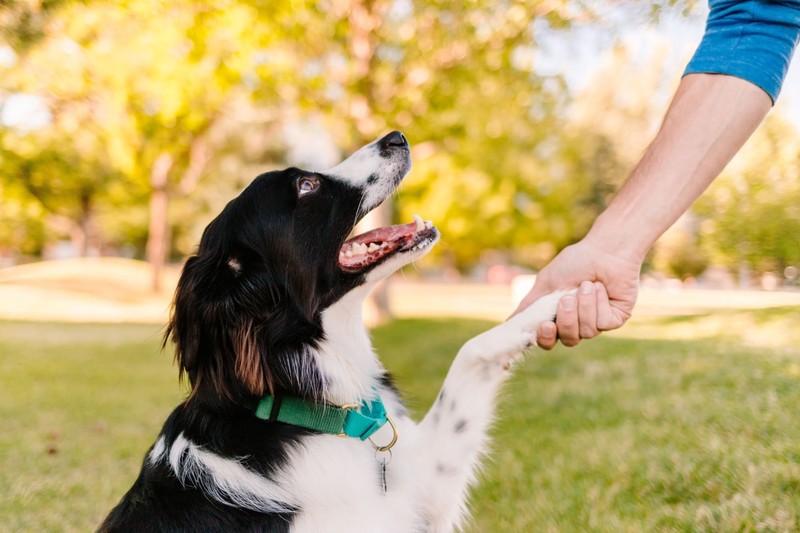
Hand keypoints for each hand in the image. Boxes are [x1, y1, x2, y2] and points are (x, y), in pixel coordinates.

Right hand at [513, 238, 640, 348]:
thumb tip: (508, 325)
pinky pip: (603, 323)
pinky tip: (600, 287)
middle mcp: (578, 324)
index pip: (548, 340)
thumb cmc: (575, 263)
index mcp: (559, 317)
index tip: (545, 325)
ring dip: (583, 306)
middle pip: (568, 340)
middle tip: (565, 300)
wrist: (604, 250)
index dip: (546, 337)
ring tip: (586, 285)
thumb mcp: (545, 284)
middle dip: (567, 321)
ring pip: (587, 332)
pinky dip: (598, 303)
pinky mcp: (615, 318)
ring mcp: (597, 323)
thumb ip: (529, 306)